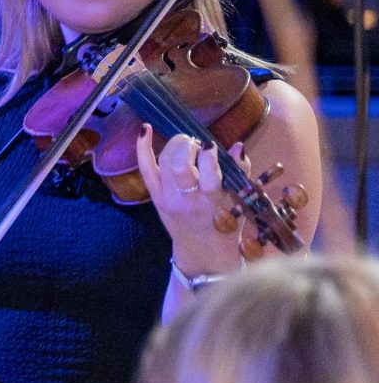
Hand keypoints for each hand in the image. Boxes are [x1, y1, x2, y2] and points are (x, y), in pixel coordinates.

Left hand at [135, 127, 242, 277]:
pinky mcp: (155, 197)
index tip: (212, 147)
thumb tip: (237, 146)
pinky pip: (145, 168)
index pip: (209, 173)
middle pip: (180, 165)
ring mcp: (168, 198)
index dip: (209, 154)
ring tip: (186, 143)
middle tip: (197, 145)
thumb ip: (240, 173)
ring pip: (164, 162)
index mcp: (213, 202)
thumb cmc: (226, 226)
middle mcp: (188, 200)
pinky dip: (143, 147)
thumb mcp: (239, 203)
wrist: (203, 253)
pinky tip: (145, 129)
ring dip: (174, 145)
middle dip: (188, 146)